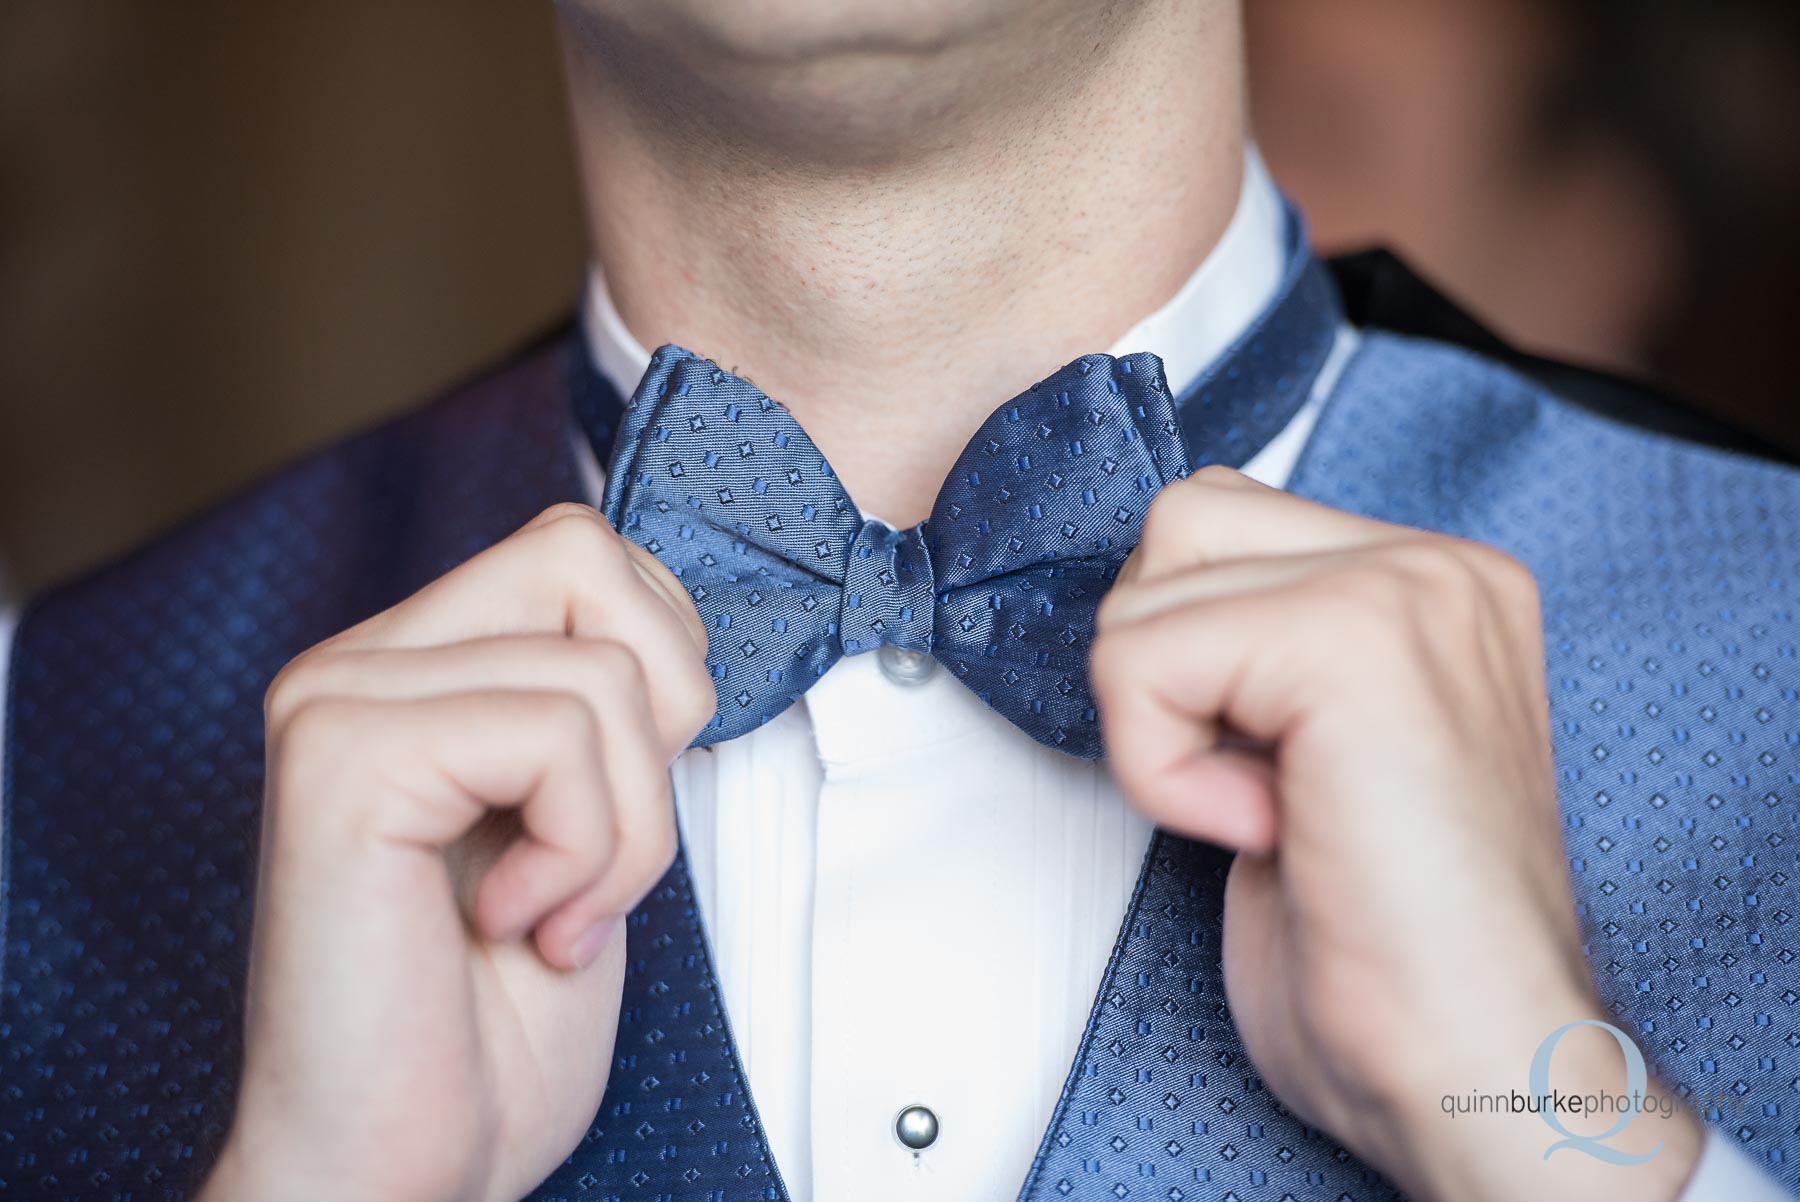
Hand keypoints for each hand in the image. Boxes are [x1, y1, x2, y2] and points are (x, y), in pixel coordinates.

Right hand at [198, 503, 712, 1201]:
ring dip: (626, 827)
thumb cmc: (486, 1029)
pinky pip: (557, 735)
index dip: (658, 665)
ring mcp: (338, 701)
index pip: (582, 549)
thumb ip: (601, 710)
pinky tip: (514, 920)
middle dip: (656, 723)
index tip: (619, 796)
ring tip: (552, 910)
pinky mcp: (342, 757)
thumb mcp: (586, 827)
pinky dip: (586, 850)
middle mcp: (358, 666)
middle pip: (587, 556)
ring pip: (600, 671)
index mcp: (410, 672)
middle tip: (596, 848)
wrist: (399, 1166)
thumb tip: (671, 623)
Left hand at [1091, 468, 1703, 1201]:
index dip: (1186, 659)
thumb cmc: (1388, 951)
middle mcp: (1434, 569)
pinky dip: (1160, 768)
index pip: (1216, 524)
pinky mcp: (1354, 643)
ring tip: (1266, 809)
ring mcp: (1406, 591)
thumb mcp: (1309, 757)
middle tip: (1250, 782)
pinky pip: (1143, 661)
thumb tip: (1151, 617)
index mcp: (1432, 587)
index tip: (1265, 768)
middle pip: (1174, 532)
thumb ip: (1257, 657)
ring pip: (1145, 596)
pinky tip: (1258, 829)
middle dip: (1160, 672)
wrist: (1473, 1063)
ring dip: (1159, 728)